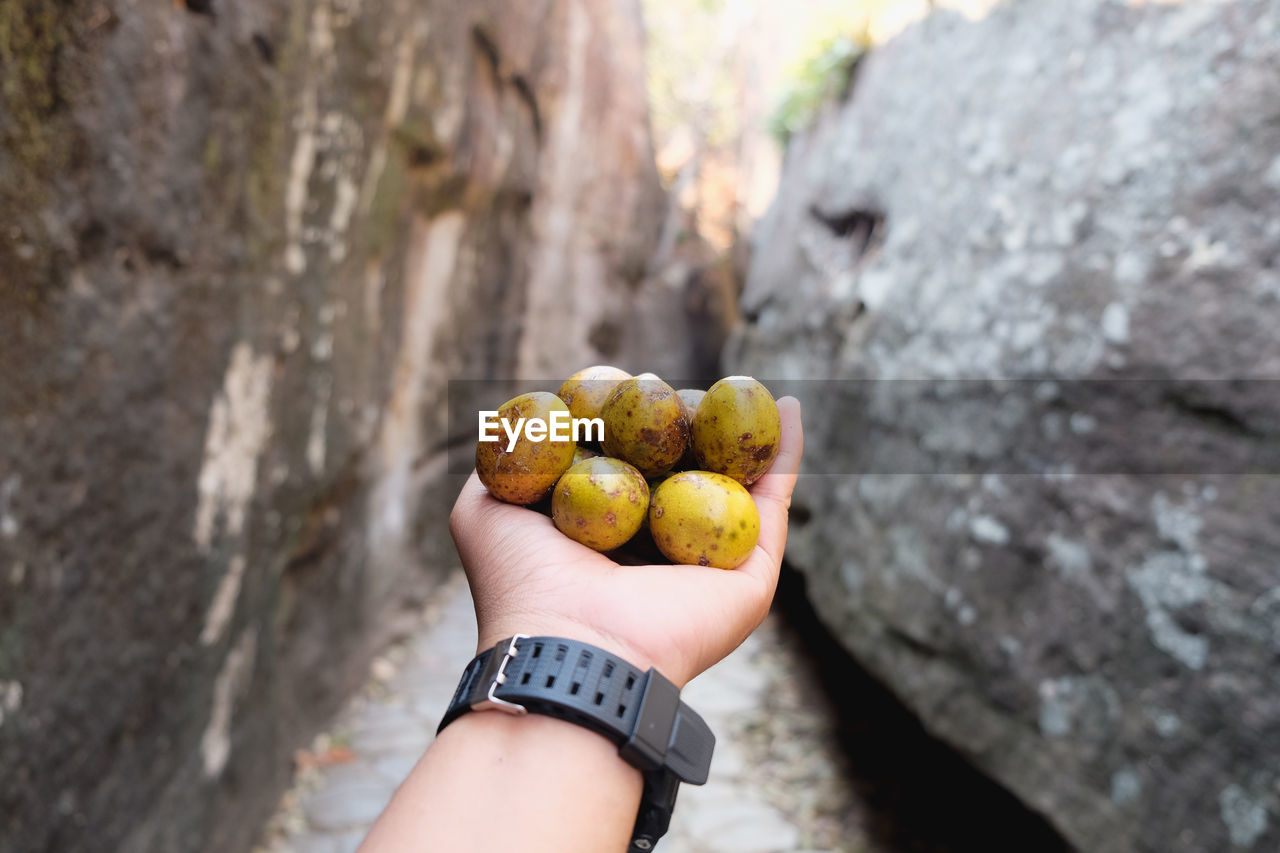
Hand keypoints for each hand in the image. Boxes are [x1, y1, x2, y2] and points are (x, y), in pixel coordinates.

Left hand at [449, 397, 802, 686]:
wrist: (570, 639)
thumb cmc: (522, 579)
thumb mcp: (484, 508)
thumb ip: (505, 460)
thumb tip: (520, 421)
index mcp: (608, 539)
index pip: (629, 466)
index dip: (630, 422)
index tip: (628, 382)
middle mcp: (663, 550)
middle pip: (685, 468)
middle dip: (686, 423)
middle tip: (675, 385)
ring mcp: (711, 560)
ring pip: (733, 480)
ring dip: (740, 432)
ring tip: (742, 386)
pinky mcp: (752, 569)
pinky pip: (774, 499)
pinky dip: (786, 453)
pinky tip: (789, 405)